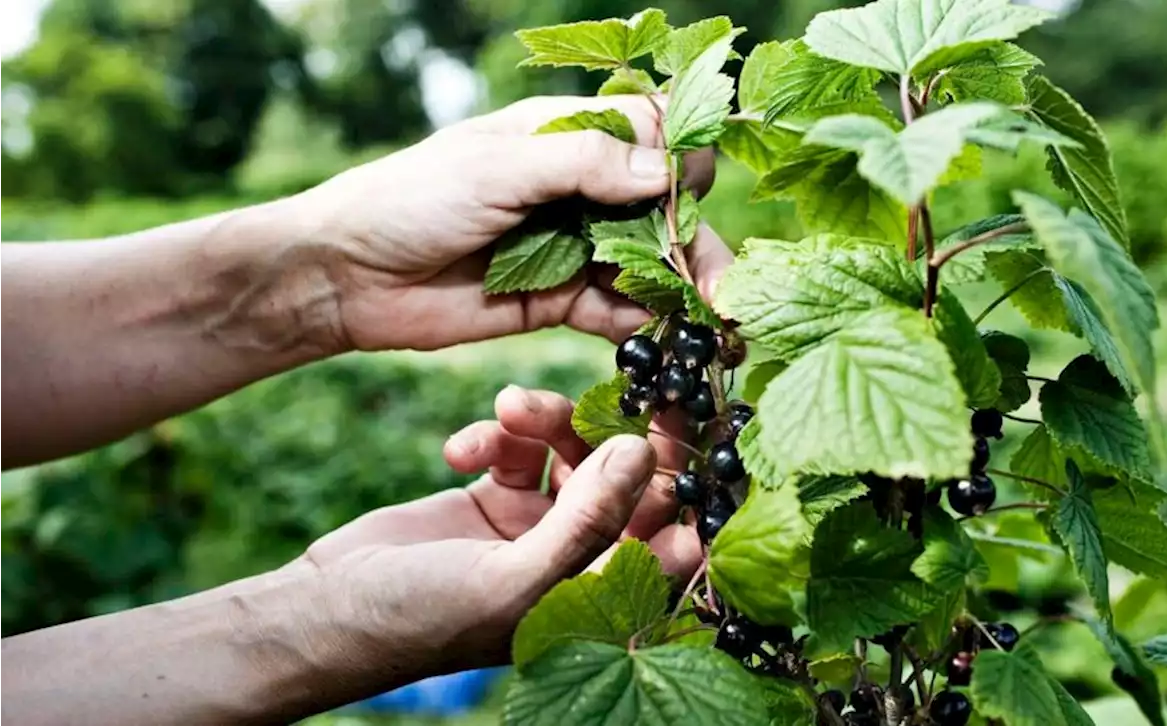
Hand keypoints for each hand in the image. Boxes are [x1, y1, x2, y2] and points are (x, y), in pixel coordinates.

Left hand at [293, 95, 733, 352]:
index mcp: (564, 137)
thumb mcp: (498, 168)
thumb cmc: (412, 200)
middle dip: (695, 240)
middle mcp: (578, 189)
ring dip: (679, 290)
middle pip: (661, 207)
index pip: (650, 134)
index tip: (689, 193)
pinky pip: (614, 312)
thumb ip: (582, 166)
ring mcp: (570, 248)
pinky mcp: (556, 302)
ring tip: (713, 323)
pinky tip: (665, 341)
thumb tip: (667, 176)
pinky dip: (641, 325)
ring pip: (646, 264)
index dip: (679, 160)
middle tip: (723, 286)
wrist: (348, 277)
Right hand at [299, 386, 700, 676]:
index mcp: (601, 593)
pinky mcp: (495, 495)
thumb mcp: (512, 577)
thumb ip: (586, 519)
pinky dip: (494, 436)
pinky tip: (458, 450)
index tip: (684, 411)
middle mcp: (580, 557)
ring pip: (573, 449)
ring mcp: (538, 524)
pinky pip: (518, 446)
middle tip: (621, 382)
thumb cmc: (424, 619)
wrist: (328, 611)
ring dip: (544, 421)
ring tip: (506, 409)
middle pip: (627, 478)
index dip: (687, 474)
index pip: (672, 531)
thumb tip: (642, 452)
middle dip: (616, 430)